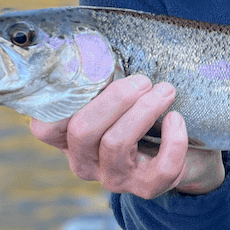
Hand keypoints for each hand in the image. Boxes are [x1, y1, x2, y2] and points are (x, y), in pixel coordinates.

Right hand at [29, 75, 224, 197]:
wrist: (186, 153)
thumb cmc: (144, 116)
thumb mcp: (119, 98)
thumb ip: (102, 80)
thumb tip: (95, 42)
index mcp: (69, 139)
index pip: (44, 127)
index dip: (61, 99)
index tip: (94, 70)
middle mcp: (84, 162)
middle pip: (82, 130)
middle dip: (115, 98)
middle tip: (142, 80)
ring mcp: (113, 178)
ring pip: (116, 144)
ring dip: (144, 111)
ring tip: (165, 90)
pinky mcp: (146, 188)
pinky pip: (160, 168)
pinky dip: (173, 140)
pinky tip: (177, 119)